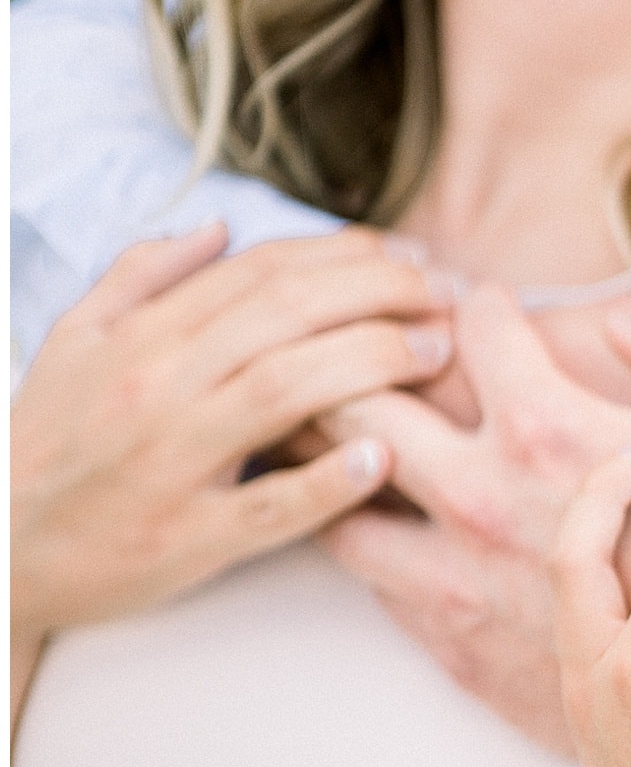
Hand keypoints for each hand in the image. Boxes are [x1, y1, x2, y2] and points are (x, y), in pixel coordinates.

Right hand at [11, 221, 454, 650]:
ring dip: (373, 363)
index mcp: (141, 336)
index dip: (345, 256)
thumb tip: (217, 228)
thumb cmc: (48, 443)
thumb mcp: (74, 341)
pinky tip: (384, 460)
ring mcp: (173, 463)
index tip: (407, 256)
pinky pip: (267, 507)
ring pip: (285, 390)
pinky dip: (328, 483)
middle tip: (446, 295)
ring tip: (436, 355)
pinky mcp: (186, 538)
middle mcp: (158, 386)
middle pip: (288, 315)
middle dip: (380, 293)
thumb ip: (143, 276)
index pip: (260, 273)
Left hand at [323, 286, 630, 751]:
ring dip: (329, 441)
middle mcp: (479, 495)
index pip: (477, 324)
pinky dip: (352, 525)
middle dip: (356, 350)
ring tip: (334, 413)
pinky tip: (369, 506)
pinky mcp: (441, 638)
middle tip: (372, 339)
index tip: (473, 299)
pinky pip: (361, 569)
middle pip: (364, 388)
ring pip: (335, 484)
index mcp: (553, 429)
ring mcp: (447, 572)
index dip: (475, 300)